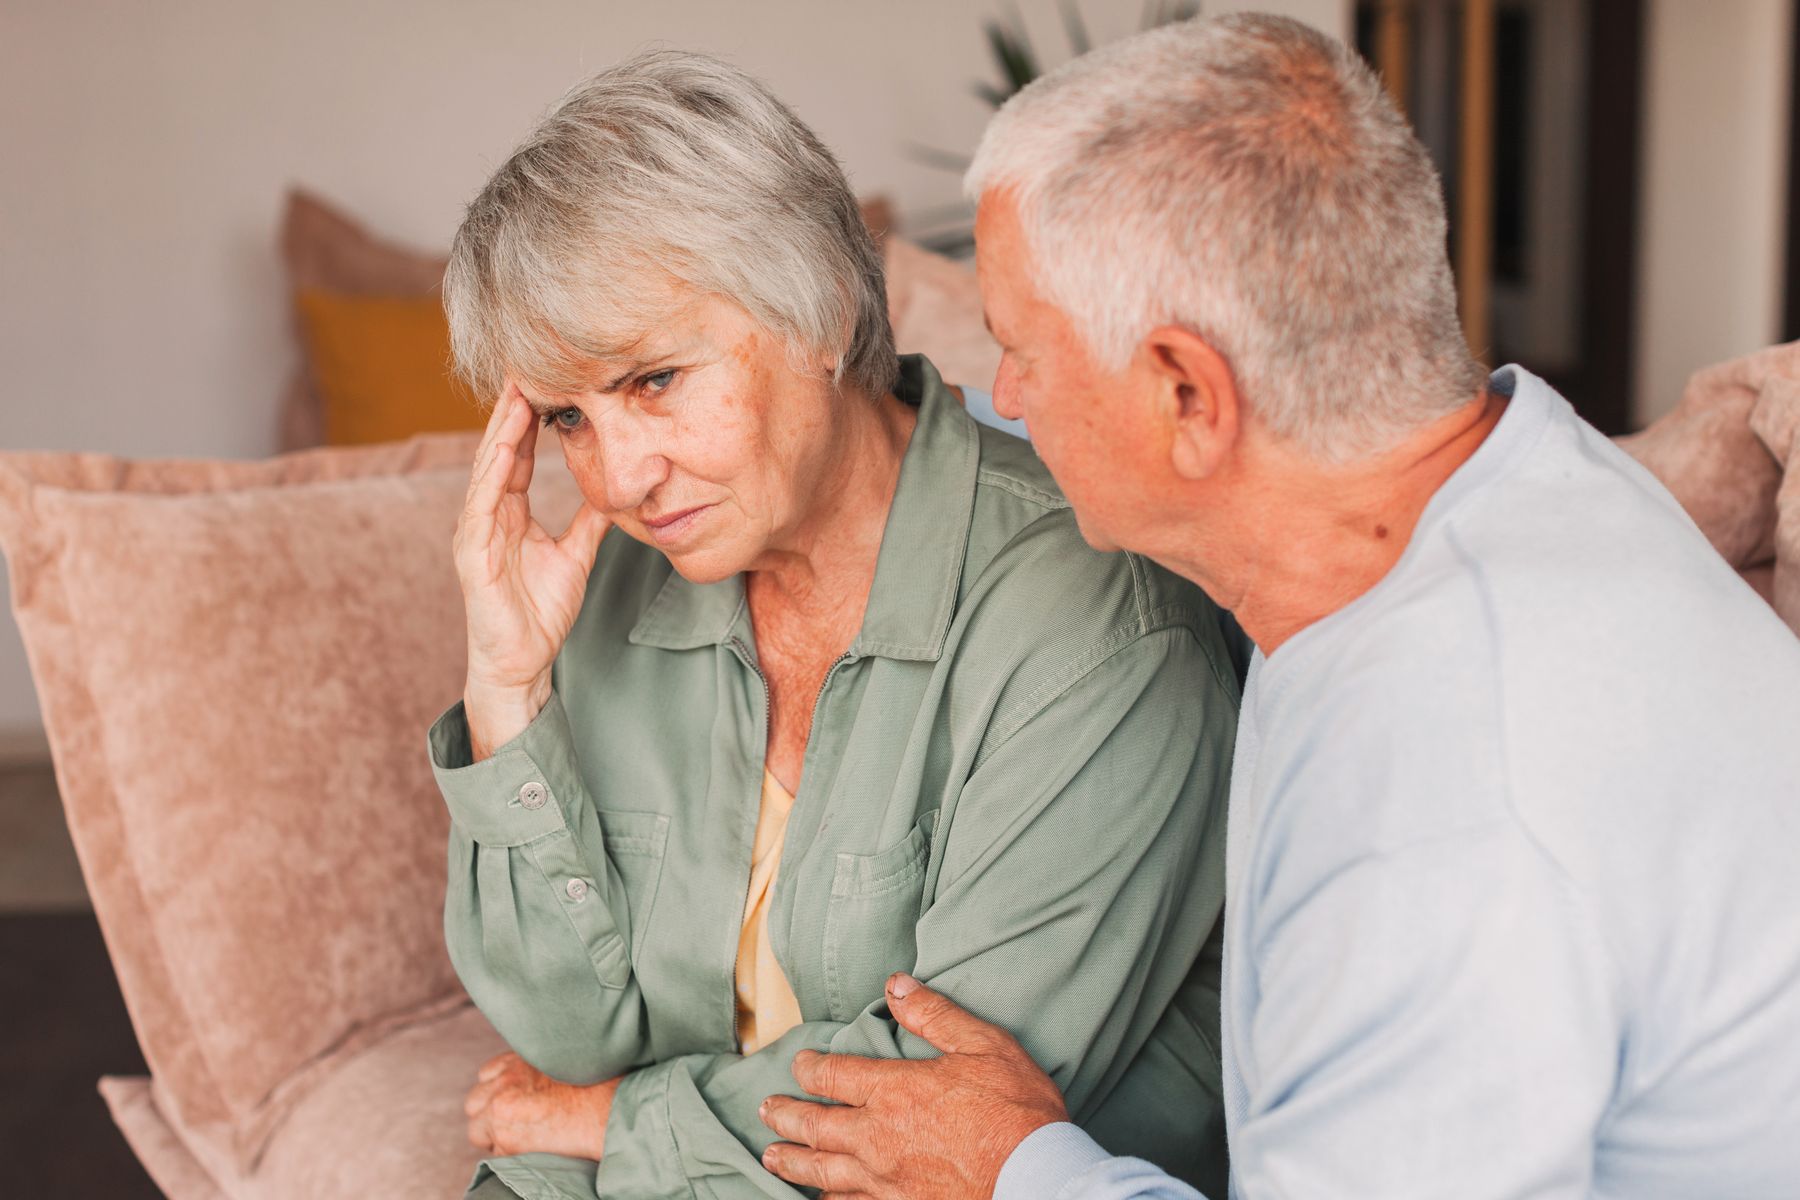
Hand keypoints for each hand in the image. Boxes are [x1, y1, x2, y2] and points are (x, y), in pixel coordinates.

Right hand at [454, 380, 610, 749]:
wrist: (521, 663)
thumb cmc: (540, 613)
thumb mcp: (575, 555)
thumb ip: (588, 522)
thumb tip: (614, 492)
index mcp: (509, 511)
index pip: (520, 451)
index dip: (532, 416)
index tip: (549, 378)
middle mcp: (487, 513)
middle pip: (501, 448)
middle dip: (513, 407)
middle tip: (529, 363)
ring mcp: (475, 530)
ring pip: (489, 467)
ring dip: (502, 428)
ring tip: (518, 390)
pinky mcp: (471, 552)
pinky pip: (482, 503)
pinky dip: (493, 472)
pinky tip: (505, 445)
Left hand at [463, 1050, 620, 1160]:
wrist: (609, 1113)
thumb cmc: (598, 1087)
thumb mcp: (562, 1062)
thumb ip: (535, 1070)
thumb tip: (528, 1085)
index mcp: (518, 1059)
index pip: (487, 1074)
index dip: (499, 1091)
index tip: (516, 1100)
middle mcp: (504, 1081)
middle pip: (475, 1102)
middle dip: (490, 1114)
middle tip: (516, 1122)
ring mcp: (500, 1110)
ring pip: (477, 1130)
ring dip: (495, 1135)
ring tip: (524, 1138)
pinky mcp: (506, 1138)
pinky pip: (494, 1152)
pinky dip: (508, 1154)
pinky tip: (533, 1148)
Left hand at [759, 973, 1068, 1199]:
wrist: (1037, 1180)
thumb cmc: (1017, 1110)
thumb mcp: (983, 1045)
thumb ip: (934, 1015)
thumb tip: (896, 984)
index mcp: (895, 1090)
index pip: (834, 1075)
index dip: (810, 1068)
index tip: (799, 1064)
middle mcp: (877, 1137)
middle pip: (816, 1126)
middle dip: (786, 1115)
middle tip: (766, 1110)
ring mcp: (884, 1181)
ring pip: (822, 1171)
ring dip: (792, 1161)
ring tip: (771, 1156)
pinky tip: (819, 1198)